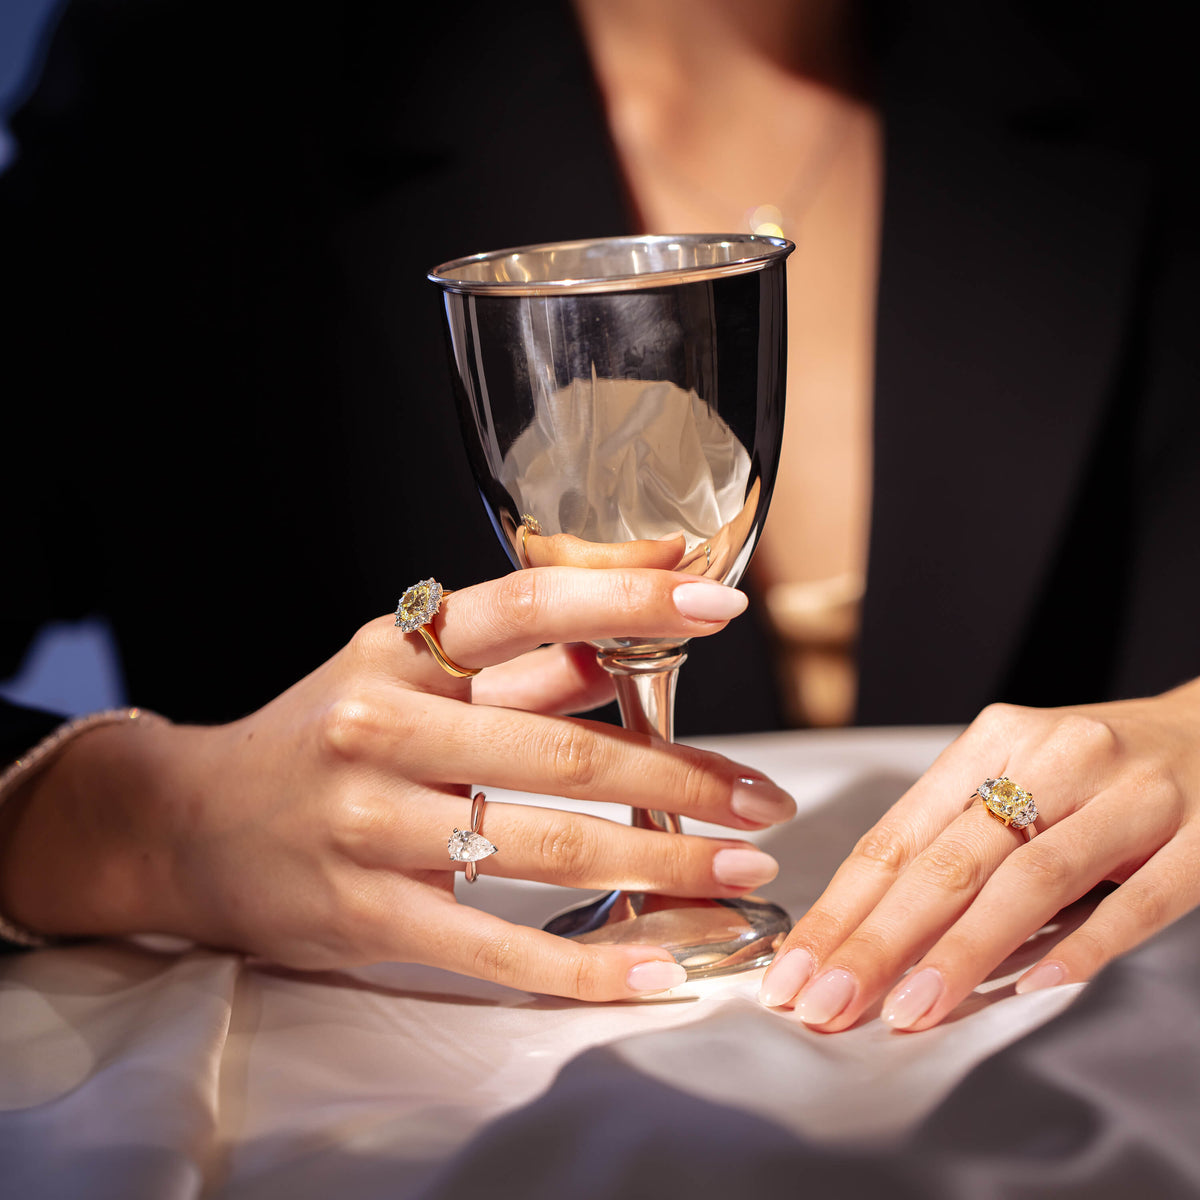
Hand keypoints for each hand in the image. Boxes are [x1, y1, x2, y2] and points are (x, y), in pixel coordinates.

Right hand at [0, 567, 794, 1000]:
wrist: (193, 823)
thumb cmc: (320, 735)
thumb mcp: (403, 669)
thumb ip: (515, 659)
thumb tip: (628, 630)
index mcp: (400, 650)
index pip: (526, 606)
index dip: (628, 598)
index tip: (721, 604)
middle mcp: (383, 726)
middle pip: (561, 747)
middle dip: (682, 777)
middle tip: (762, 800)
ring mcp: (370, 825)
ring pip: (542, 846)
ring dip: (659, 862)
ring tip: (738, 871)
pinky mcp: (365, 913)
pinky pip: (493, 947)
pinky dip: (584, 963)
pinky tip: (658, 967)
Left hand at [758, 679, 1199, 1029]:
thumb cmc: (1105, 765)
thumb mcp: (1023, 776)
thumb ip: (960, 838)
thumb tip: (870, 929)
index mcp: (995, 740)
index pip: (898, 836)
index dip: (841, 909)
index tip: (797, 967)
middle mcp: (1055, 757)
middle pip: (947, 861)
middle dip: (876, 941)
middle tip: (826, 1001)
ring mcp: (1131, 795)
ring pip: (1030, 879)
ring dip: (962, 952)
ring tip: (911, 1008)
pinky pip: (1137, 900)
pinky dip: (1085, 944)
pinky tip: (1036, 987)